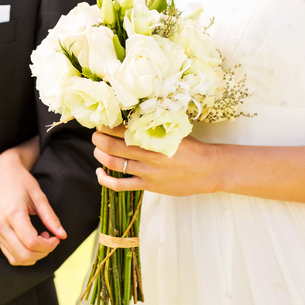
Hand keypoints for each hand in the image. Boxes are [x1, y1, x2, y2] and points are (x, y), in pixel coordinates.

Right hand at [0, 147, 64, 265]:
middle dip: (42, 253)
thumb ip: (50, 217)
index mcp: (13, 214)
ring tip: (40, 239)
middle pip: (24, 255)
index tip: (56, 238)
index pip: (32, 242)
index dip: (48, 246)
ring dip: (33, 256)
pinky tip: (31, 242)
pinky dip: (23, 255)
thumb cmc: (20, 181)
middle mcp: (1, 225)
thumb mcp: (38, 195)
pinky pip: (9, 255)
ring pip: (16, 259)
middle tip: (50, 239)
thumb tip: (62, 235)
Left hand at [92, 126, 219, 195]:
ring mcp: (147, 172)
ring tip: (97, 149)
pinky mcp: (148, 186)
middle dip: (98, 139)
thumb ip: (153, 127)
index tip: (101, 122)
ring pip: (114, 164)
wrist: (209, 170)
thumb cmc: (192, 148)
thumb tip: (131, 118)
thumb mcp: (174, 132)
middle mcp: (148, 155)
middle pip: (113, 146)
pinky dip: (105, 180)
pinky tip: (99, 173)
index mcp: (154, 138)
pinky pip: (120, 185)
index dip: (107, 126)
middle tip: (95, 134)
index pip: (122, 130)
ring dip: (100, 155)